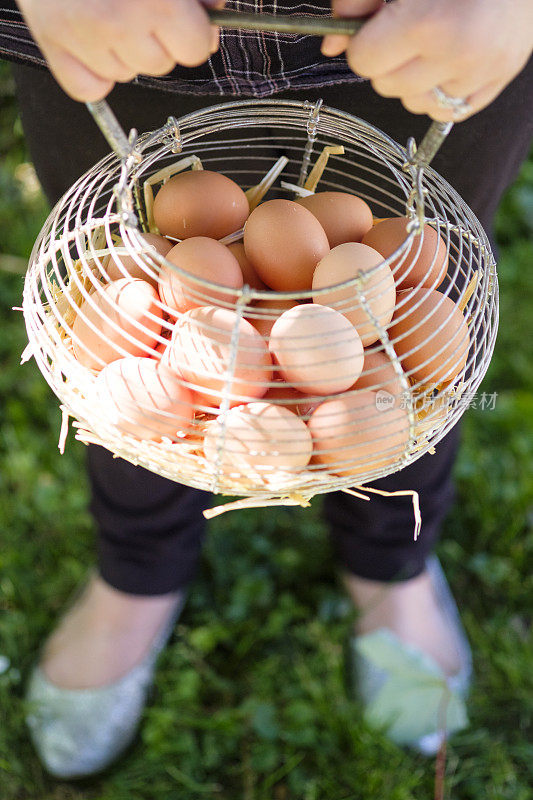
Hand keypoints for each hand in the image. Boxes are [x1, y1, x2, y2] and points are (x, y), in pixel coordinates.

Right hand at [17, 0, 224, 101]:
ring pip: (126, 75)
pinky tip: (89, 39)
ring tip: (106, 13)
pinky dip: (93, 72)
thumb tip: (214, 12)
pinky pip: (90, 89)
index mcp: (154, 0)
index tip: (181, 17)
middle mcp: (117, 22)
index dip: (191, 33)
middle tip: (135, 7)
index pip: (194, 48)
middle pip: (161, 65)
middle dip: (156, 41)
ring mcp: (82, 37)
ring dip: (123, 53)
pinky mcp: (51, 47)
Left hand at [323, 0, 532, 120]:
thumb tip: (329, 45)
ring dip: (414, 80)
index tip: (375, 28)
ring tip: (434, 42)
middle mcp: (458, 54)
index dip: (363, 43)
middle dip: (387, 61)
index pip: (364, 62)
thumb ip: (357, 0)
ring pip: (415, 103)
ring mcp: (482, 72)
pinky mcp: (499, 80)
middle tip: (407, 31)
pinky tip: (450, 60)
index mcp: (429, 22)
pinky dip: (441, 91)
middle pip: (386, 86)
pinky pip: (449, 111)